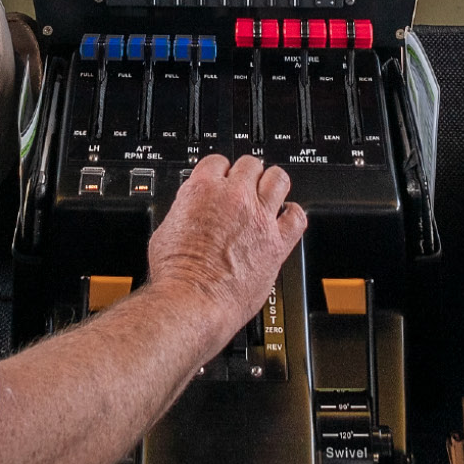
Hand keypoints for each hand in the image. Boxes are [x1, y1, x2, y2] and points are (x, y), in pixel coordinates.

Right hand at [143, 154, 304, 349]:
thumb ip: (184, 212)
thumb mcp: (166, 230)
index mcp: (202, 190)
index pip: (217, 161)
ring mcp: (259, 218)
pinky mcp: (277, 243)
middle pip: (250, 164)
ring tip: (270, 193)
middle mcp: (234, 198)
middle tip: (245, 186)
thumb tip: (190, 213)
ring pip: (278, 179)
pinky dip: (293, 214)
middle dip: (247, 174)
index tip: (222, 178)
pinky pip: (297, 217)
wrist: (192, 301)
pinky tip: (287, 219)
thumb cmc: (175, 275)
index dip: (220, 170)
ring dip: (273, 184)